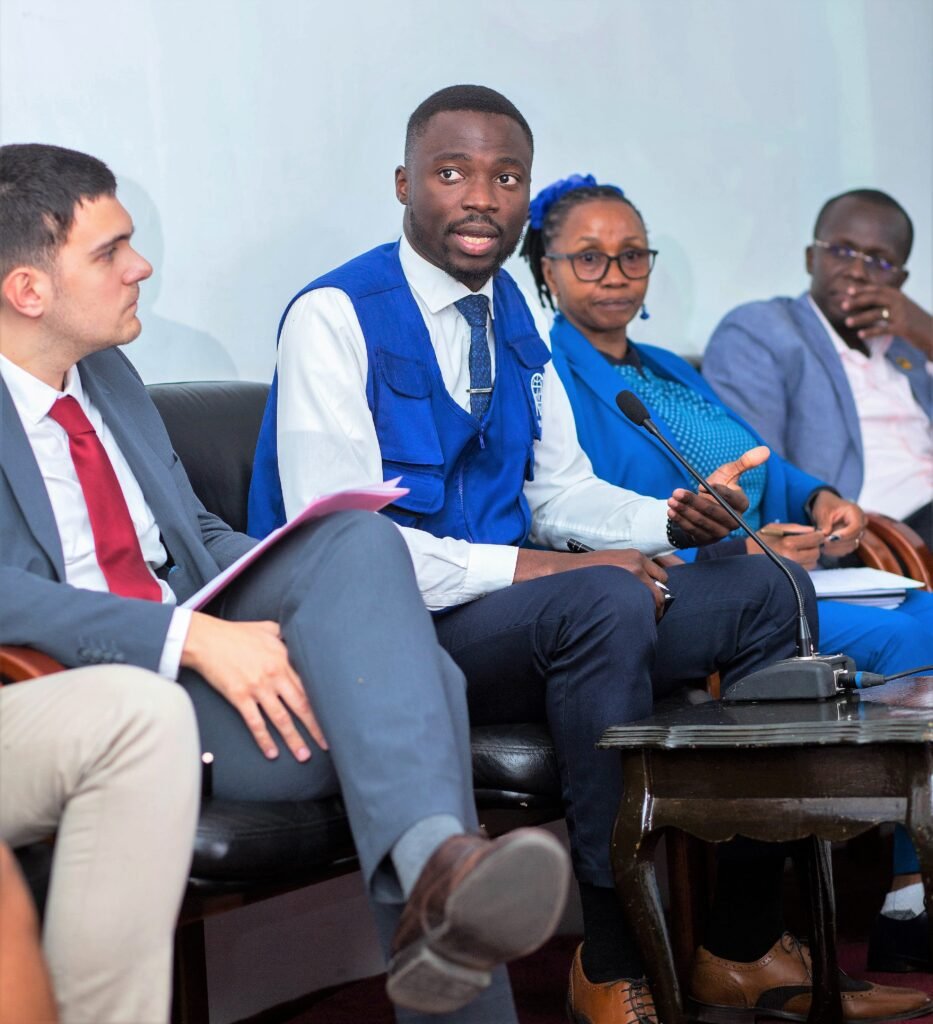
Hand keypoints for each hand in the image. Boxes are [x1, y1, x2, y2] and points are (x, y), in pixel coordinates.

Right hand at [181, 613, 326, 760]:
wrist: (206, 639)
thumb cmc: (236, 633)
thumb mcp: (268, 628)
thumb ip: (286, 635)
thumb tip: (298, 636)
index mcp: (283, 659)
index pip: (308, 686)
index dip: (321, 704)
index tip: (332, 717)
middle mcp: (274, 675)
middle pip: (300, 705)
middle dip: (315, 727)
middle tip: (327, 744)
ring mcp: (257, 687)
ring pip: (281, 718)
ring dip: (293, 739)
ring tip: (303, 755)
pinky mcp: (239, 696)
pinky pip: (255, 723)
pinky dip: (264, 739)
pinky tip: (272, 752)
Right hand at [514, 547, 667, 617]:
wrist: (565, 571)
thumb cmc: (585, 572)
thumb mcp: (610, 564)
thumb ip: (628, 572)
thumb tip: (643, 590)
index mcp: (634, 556)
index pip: (660, 574)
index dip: (657, 588)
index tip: (653, 599)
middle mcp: (637, 562)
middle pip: (661, 586)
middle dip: (657, 600)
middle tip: (651, 613)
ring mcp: (634, 574)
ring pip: (656, 597)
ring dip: (653, 608)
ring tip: (644, 619)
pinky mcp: (627, 585)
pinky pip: (646, 603)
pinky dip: (645, 613)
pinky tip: (636, 618)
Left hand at [667, 446, 770, 545]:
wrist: (702, 506)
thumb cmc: (717, 486)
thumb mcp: (728, 473)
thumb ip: (744, 462)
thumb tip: (765, 450)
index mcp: (742, 504)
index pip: (731, 499)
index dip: (718, 492)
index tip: (702, 485)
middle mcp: (734, 521)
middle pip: (715, 512)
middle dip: (694, 502)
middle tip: (676, 492)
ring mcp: (720, 532)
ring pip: (702, 522)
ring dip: (685, 511)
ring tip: (671, 500)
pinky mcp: (707, 539)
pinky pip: (694, 531)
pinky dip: (681, 521)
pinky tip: (671, 512)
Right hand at [750, 523, 822, 568]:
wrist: (745, 556)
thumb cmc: (759, 541)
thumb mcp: (774, 528)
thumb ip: (795, 527)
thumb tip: (812, 529)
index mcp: (788, 543)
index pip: (815, 539)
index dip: (819, 535)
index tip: (818, 534)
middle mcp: (791, 558)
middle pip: (816, 553)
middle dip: (814, 547)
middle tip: (807, 543)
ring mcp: (791, 569)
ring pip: (812, 563)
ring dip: (809, 557)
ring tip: (799, 552)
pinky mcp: (790, 576)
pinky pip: (805, 570)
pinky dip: (803, 564)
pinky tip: (795, 560)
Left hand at [810, 490, 865, 556]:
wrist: (826, 506)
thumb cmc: (825, 505)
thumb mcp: (822, 511)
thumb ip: (824, 523)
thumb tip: (824, 535)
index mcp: (856, 512)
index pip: (856, 527)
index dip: (844, 535)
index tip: (829, 538)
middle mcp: (861, 524)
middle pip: (854, 538)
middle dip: (836, 543)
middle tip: (821, 543)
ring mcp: (857, 533)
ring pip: (850, 546)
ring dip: (835, 548)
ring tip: (821, 545)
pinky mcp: (852, 541)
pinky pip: (846, 550)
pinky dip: (834, 551)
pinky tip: (824, 548)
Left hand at [841, 285, 932, 356]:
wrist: (932, 332)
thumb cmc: (912, 320)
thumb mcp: (900, 307)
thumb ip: (885, 302)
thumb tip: (865, 300)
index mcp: (898, 295)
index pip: (877, 289)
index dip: (862, 289)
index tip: (848, 290)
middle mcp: (899, 301)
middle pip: (875, 298)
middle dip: (857, 301)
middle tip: (843, 305)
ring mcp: (901, 314)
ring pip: (876, 314)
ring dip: (860, 318)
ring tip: (847, 322)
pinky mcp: (902, 327)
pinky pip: (883, 329)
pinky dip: (870, 332)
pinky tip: (860, 335)